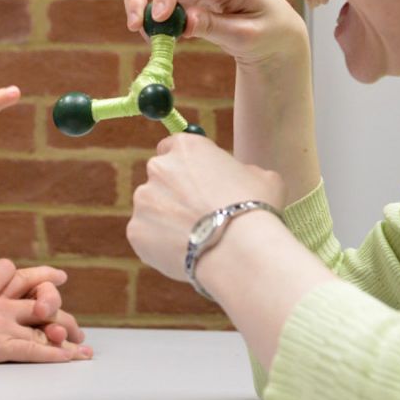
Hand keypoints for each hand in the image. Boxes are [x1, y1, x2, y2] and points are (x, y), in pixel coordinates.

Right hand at [0, 286, 91, 363]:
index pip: (26, 278)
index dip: (46, 278)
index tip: (61, 277)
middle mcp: (3, 302)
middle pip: (44, 306)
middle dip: (63, 319)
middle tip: (78, 331)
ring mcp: (3, 323)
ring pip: (44, 329)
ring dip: (66, 341)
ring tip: (83, 351)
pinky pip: (34, 350)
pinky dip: (54, 355)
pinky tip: (68, 358)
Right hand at [123, 0, 306, 67]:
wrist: (275, 35)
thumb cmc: (269, 32)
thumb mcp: (248, 35)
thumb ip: (217, 26)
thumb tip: (186, 21)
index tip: (157, 18)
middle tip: (135, 25)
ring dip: (140, 5)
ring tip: (148, 37)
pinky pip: (156, 0)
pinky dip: (149, 17)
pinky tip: (160, 38)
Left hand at [128, 132, 286, 281]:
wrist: (238, 249)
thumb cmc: (255, 209)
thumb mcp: (263, 177)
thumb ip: (241, 171)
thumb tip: (238, 176)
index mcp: (186, 147)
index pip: (173, 146)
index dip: (184, 165)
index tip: (195, 181)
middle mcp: (159, 168)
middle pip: (160, 177)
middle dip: (174, 193)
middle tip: (197, 214)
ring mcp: (144, 200)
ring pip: (152, 208)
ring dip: (166, 219)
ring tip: (196, 239)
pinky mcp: (136, 230)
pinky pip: (146, 236)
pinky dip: (160, 244)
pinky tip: (185, 253)